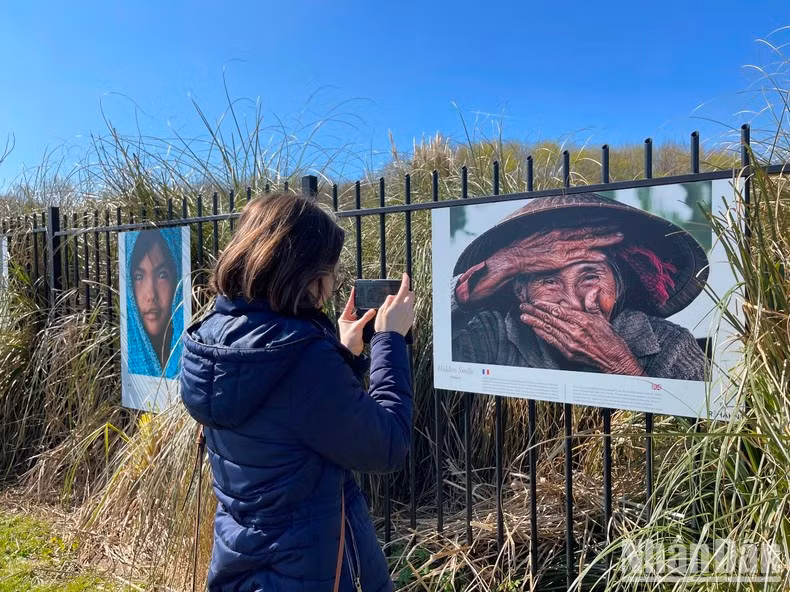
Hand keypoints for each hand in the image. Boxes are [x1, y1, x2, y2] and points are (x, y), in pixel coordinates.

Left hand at [338, 288, 376, 355]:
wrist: (351, 351)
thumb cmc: (349, 339)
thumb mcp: (357, 326)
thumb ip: (365, 318)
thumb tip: (372, 310)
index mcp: (344, 318)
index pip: (349, 305)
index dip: (352, 297)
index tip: (354, 289)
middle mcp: (348, 320)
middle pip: (356, 310)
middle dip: (361, 305)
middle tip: (366, 297)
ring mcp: (354, 324)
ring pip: (361, 315)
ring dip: (366, 313)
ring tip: (372, 305)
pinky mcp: (359, 328)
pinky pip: (364, 321)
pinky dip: (368, 319)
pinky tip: (373, 315)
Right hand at [374, 273, 414, 335]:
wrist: (389, 340)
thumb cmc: (383, 326)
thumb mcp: (381, 311)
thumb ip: (388, 301)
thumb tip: (393, 297)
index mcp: (398, 304)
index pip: (404, 288)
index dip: (405, 280)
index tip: (405, 275)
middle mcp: (406, 308)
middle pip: (411, 294)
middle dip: (407, 292)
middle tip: (398, 296)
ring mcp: (410, 314)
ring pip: (410, 303)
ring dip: (405, 302)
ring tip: (395, 309)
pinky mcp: (411, 319)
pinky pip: (410, 310)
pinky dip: (406, 309)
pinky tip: (398, 316)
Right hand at [458, 226, 623, 302]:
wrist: (512, 258)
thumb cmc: (523, 248)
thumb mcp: (537, 235)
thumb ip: (549, 234)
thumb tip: (557, 233)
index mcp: (556, 228)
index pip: (579, 223)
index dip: (595, 220)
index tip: (607, 217)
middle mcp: (561, 235)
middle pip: (587, 230)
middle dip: (605, 227)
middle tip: (620, 226)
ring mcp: (561, 247)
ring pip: (588, 241)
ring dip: (605, 239)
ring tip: (619, 238)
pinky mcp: (560, 259)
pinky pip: (580, 257)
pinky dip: (593, 255)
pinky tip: (605, 256)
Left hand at [519, 289, 644, 375]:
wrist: (614, 359)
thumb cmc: (609, 338)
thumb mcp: (602, 318)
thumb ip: (593, 304)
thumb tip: (594, 288)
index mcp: (583, 321)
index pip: (559, 311)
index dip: (545, 306)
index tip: (535, 302)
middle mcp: (575, 332)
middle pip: (550, 320)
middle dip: (535, 312)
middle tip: (523, 306)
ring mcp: (570, 343)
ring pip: (548, 330)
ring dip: (534, 322)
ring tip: (524, 316)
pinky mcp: (568, 353)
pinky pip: (551, 341)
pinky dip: (542, 334)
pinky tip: (534, 329)